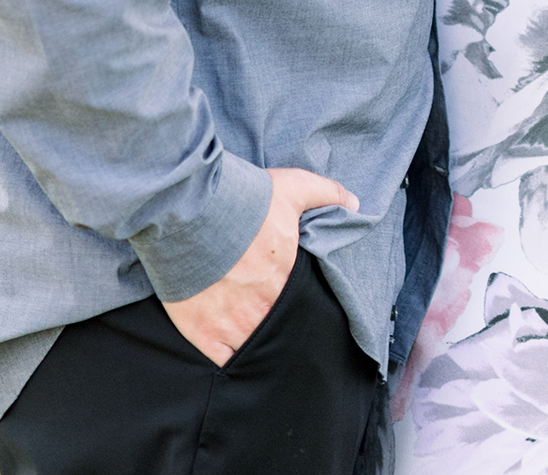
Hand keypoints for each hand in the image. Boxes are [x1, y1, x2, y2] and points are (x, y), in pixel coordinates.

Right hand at [164, 166, 357, 364]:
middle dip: (278, 324)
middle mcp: (263, 308)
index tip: (295, 300)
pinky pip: (224, 360)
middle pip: (278, 327)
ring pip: (254, 348)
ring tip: (254, 337)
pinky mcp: (204, 333)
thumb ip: (326, 193)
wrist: (192, 212)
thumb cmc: (243, 201)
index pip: (302, 303)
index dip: (300, 303)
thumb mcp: (293, 188)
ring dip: (256, 343)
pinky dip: (229, 358)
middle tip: (273, 318)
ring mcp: (233, 325)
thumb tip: (355, 203)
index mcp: (286, 278)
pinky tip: (232, 352)